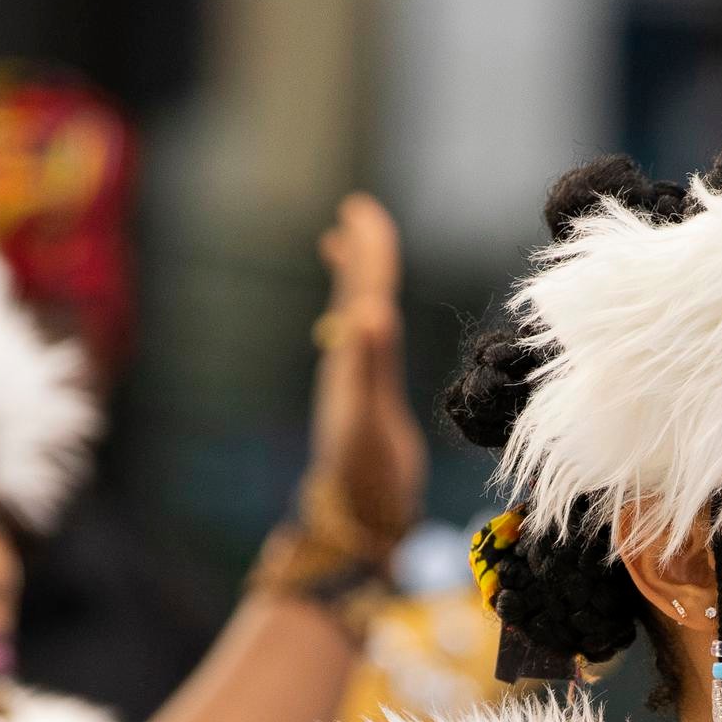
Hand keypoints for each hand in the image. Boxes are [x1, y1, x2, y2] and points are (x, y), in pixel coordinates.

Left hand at [299, 192, 425, 552]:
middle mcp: (351, 360)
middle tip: (357, 209)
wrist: (357, 512)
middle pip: (357, 293)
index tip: (360, 211)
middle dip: (360, 252)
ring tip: (348, 244)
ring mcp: (358, 376)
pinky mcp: (369, 393)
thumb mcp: (367, 417)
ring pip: (358, 314)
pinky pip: (367, 341)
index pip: (363, 292)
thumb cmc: (364, 472)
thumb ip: (368, 366)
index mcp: (352, 358)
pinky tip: (369, 317)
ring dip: (358, 278)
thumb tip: (373, 311)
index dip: (366, 253)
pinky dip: (367, 316)